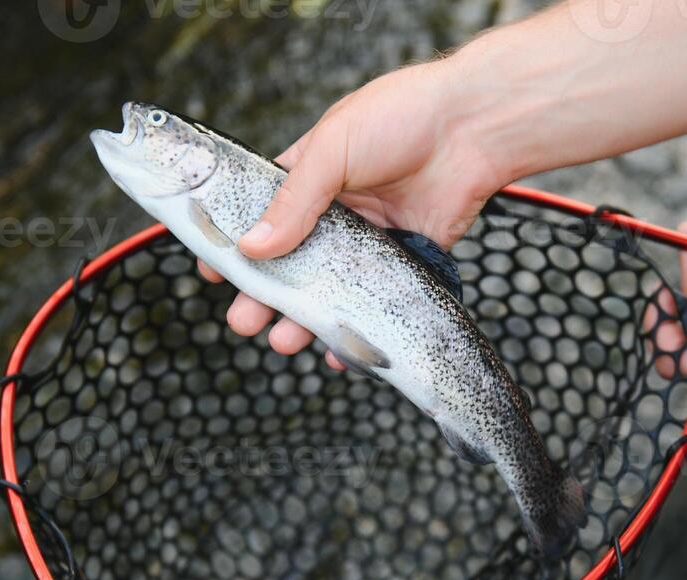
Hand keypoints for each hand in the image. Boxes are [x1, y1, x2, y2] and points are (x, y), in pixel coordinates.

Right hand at [199, 60, 510, 369]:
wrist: (473, 127)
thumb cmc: (401, 117)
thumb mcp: (333, 149)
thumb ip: (293, 201)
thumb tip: (251, 247)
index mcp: (307, 176)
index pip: (259, 215)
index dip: (234, 245)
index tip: (213, 272)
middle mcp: (334, 212)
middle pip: (289, 264)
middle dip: (263, 296)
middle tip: (243, 322)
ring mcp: (368, 240)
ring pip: (328, 290)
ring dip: (303, 320)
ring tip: (283, 341)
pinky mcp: (404, 262)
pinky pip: (375, 304)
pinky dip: (357, 332)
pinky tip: (339, 353)